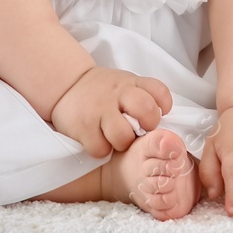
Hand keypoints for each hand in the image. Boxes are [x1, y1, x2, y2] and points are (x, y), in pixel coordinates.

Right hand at [50, 66, 172, 157]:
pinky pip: (100, 149)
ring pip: (123, 136)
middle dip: (148, 125)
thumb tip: (165, 121)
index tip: (158, 113)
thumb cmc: (103, 91)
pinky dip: (101, 150)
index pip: (159, 91)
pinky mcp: (83, 126)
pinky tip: (98, 141)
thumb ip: (142, 96)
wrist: (67, 86)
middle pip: (145, 109)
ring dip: (122, 143)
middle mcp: (117, 93)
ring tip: (116, 139)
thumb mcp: (124, 84)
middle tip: (140, 130)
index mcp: (131, 83)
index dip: (163, 106)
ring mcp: (99, 109)